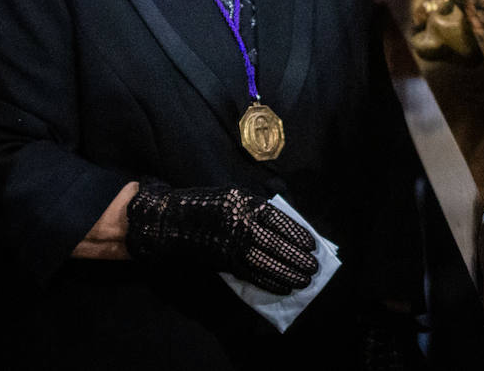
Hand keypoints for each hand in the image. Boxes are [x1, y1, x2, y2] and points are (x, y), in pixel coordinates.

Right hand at [126, 184, 318, 294]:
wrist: (170, 220)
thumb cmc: (208, 205)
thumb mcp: (236, 197)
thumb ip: (259, 211)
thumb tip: (289, 229)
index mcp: (245, 204)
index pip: (279, 220)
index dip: (297, 234)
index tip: (311, 245)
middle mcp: (239, 224)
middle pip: (274, 244)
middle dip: (296, 258)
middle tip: (313, 267)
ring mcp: (229, 244)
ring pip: (264, 263)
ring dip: (286, 273)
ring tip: (304, 280)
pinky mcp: (221, 261)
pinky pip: (249, 274)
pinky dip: (268, 281)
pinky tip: (283, 286)